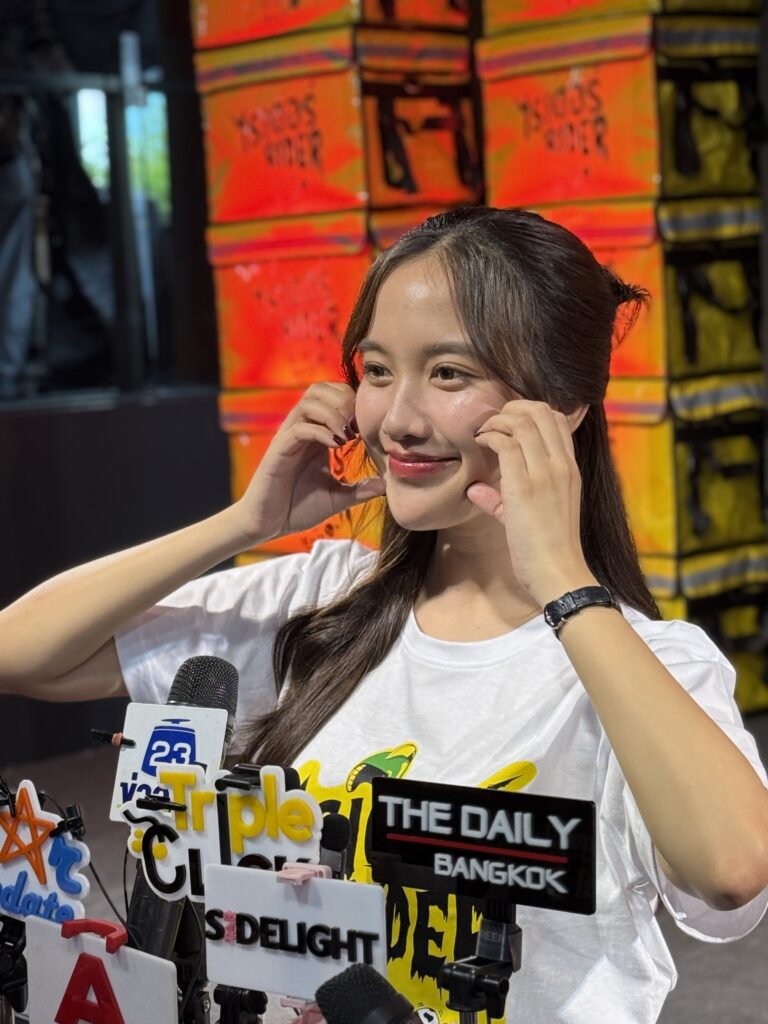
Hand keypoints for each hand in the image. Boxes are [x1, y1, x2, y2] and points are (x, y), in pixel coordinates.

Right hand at [234, 382, 385, 544]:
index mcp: (314, 435)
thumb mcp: (336, 497)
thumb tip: (386, 485)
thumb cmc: (297, 508)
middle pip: (319, 389)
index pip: (331, 397)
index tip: (366, 426)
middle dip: (342, 400)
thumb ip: (359, 489)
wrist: (267, 525)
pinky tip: (335, 445)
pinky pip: (299, 429)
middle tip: (356, 425)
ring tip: (347, 436)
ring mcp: (288, 438)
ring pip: (309, 402)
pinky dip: (320, 431)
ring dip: (333, 413)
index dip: (351, 403)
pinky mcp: (278, 451)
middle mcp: (300, 430)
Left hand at [468, 400, 595, 605]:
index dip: (531, 411)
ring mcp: (546, 474)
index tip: (507, 422)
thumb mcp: (532, 516)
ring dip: (497, 420)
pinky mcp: (525, 487)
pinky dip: (490, 436)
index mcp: (570, 470)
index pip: (558, 420)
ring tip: (483, 432)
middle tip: (492, 421)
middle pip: (542, 411)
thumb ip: (504, 498)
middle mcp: (562, 466)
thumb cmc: (547, 550)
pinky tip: (480, 443)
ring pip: (524, 422)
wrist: (559, 574)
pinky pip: (507, 444)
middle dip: (512, 407)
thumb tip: (477, 490)